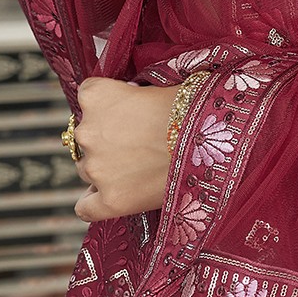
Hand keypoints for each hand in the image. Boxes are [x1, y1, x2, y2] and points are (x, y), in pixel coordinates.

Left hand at [71, 77, 180, 219]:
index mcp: (95, 96)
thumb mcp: (155, 88)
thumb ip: (130, 96)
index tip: (127, 112)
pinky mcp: (110, 200)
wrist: (212, 143)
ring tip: (140, 170)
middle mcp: (87, 131)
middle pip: (86, 138)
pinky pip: (86, 208)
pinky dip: (95, 204)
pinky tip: (113, 197)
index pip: (88, 97)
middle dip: (107, 141)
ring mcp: (96, 168)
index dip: (109, 106)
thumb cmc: (192, 109)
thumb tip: (131, 104)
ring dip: (106, 170)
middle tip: (139, 144)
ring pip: (87, 171)